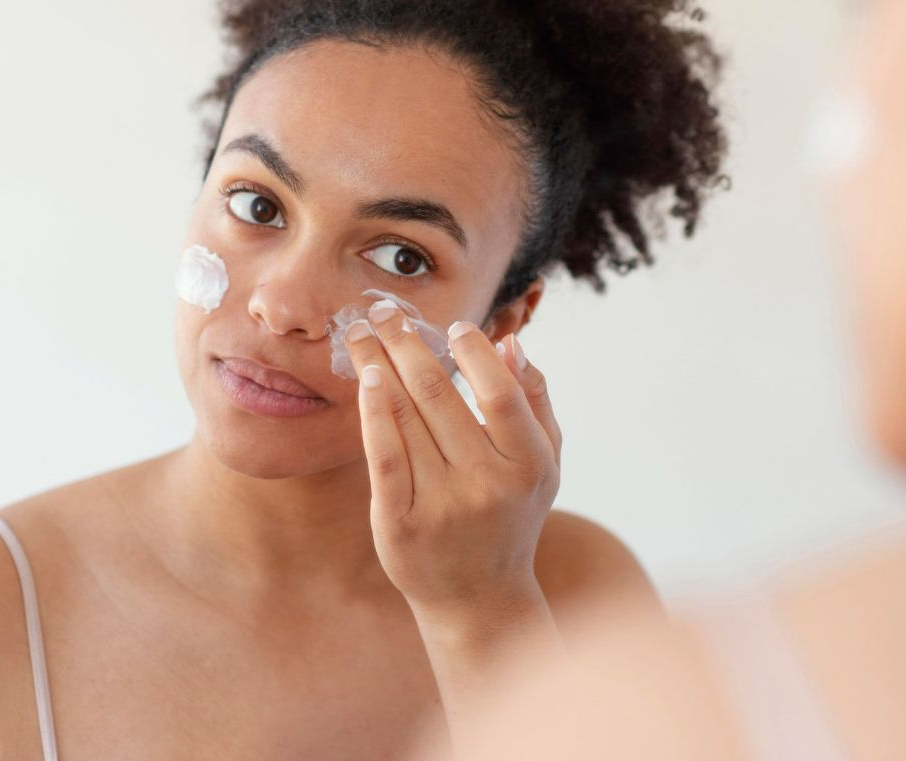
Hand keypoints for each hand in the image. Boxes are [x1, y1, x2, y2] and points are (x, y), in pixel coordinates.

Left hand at [344, 301, 561, 620]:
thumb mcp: (545, 462)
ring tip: (360, 331)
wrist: (478, 597)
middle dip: (406, 342)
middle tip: (383, 309)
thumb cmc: (512, 514)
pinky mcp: (400, 524)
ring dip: (378, 363)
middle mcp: (487, 483)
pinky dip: (373, 411)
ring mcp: (441, 505)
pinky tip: (366, 378)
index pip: (500, 392)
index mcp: (528, 464)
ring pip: (405, 417)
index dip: (474, 352)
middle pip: (440, 395)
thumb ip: (536, 400)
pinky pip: (382, 455)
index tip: (452, 326)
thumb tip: (509, 342)